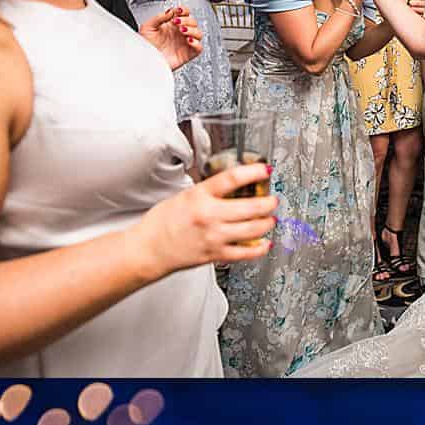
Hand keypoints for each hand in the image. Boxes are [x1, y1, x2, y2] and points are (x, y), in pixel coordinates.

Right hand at [134, 160, 278, 275]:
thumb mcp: (183, 196)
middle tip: (273, 200)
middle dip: (268, 203)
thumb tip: (231, 187)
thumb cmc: (163, 222)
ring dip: (267, 223)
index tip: (265, 170)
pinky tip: (265, 242)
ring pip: (253, 229)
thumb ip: (207, 193)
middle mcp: (209, 215)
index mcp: (199, 196)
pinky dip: (261, 247)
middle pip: (250, 207)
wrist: (150, 248)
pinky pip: (247, 252)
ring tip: (270, 219)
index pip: (231, 179)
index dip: (253, 172)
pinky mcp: (217, 254)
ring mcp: (214, 236)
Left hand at [138, 5, 203, 69]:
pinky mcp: (187, 54)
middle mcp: (178, 34)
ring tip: (182, 31)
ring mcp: (184, 43)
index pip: (183, 14)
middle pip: (192, 22)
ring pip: (198, 34)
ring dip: (192, 30)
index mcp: (170, 25)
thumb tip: (170, 11)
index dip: (183, 10)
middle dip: (186, 20)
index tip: (178, 10)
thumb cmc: (145, 46)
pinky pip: (199, 48)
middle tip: (177, 22)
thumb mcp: (148, 26)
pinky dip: (196, 43)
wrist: (145, 60)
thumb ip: (159, 17)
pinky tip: (188, 40)